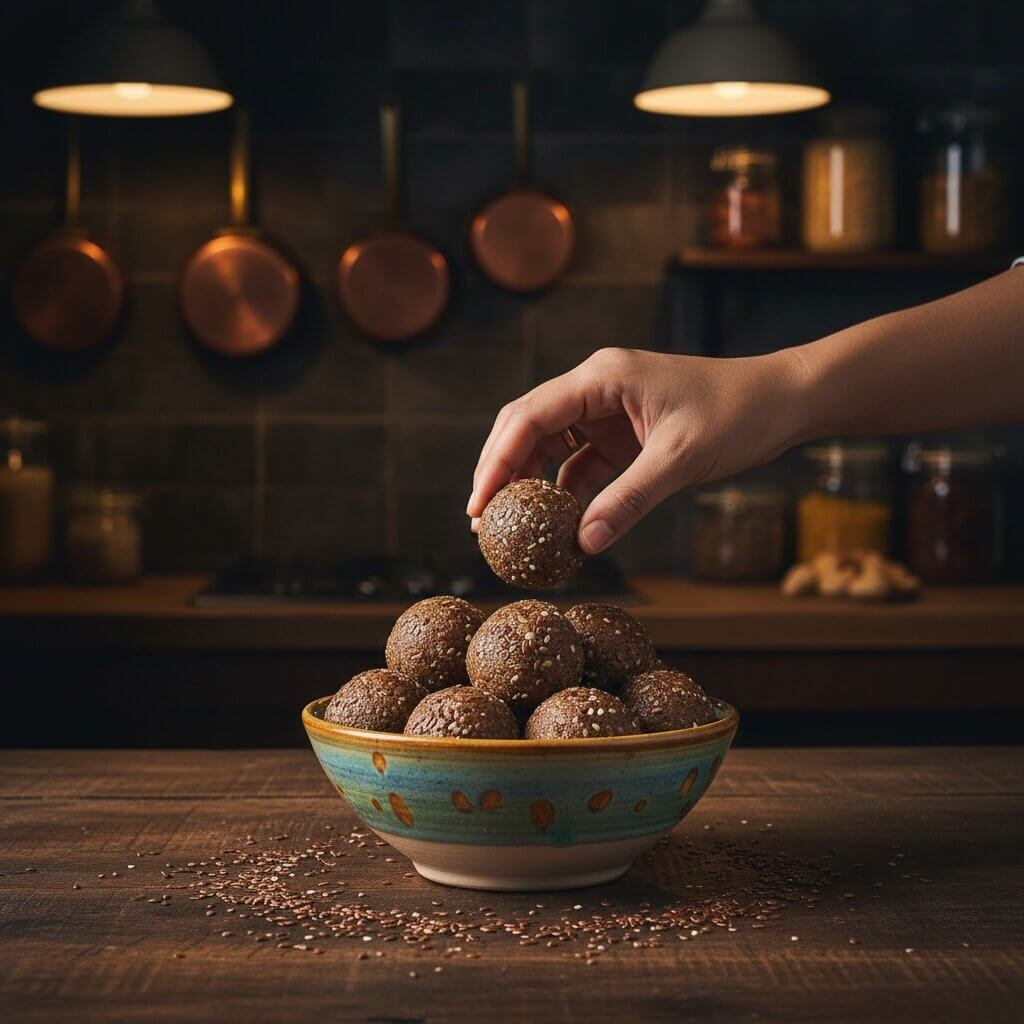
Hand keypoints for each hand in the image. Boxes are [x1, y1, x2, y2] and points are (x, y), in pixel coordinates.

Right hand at [467, 346, 804, 553]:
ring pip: (551, 448)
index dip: (497, 461)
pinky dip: (567, 493)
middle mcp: (596, 388)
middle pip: (528, 428)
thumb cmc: (738, 415)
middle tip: (482, 520)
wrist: (784, 401)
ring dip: (531, 485)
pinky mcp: (623, 434)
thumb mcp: (681, 459)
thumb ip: (630, 499)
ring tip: (511, 528)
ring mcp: (608, 411)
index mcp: (602, 377)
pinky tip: (559, 526)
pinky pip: (582, 465)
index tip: (479, 505)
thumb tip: (585, 544)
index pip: (530, 416)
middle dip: (502, 472)